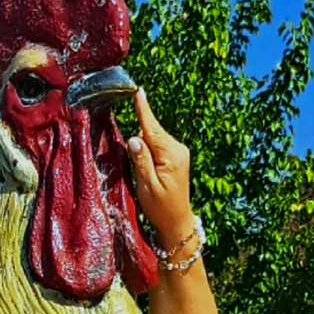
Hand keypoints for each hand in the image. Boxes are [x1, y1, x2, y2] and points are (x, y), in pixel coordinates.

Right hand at [126, 89, 195, 249]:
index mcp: (170, 155)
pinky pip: (158, 145)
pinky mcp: (177, 156)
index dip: (143, 110)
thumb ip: (140, 161)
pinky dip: (149, 152)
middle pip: (151, 131)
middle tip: (137, 167)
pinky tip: (149, 170)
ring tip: (145, 175)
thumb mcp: (147, 186)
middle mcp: (177, 149)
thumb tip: (134, 138)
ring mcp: (179, 152)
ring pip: (153, 138)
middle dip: (139, 140)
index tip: (138, 90)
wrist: (177, 222)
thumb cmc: (161, 208)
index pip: (152, 128)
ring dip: (144, 148)